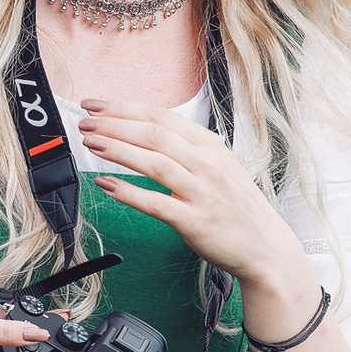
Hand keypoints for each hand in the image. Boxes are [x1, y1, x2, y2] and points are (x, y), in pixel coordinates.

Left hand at [77, 100, 310, 295]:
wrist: (265, 247)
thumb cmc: (237, 208)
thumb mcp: (218, 167)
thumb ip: (186, 150)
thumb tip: (145, 134)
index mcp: (210, 146)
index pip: (160, 117)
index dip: (123, 108)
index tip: (95, 104)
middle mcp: (207, 164)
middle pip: (154, 134)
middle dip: (114, 124)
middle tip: (85, 122)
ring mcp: (202, 192)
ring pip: (154, 163)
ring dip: (118, 150)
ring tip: (91, 143)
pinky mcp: (195, 222)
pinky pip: (156, 203)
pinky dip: (129, 193)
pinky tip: (107, 185)